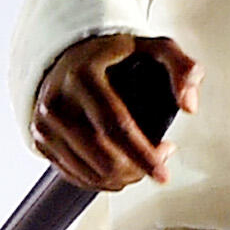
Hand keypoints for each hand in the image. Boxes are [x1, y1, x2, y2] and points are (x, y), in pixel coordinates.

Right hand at [30, 32, 198, 191]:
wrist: (68, 53)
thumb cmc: (115, 53)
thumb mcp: (153, 48)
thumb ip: (182, 67)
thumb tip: (189, 106)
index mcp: (83, 76)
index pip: (115, 126)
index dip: (143, 154)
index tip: (163, 174)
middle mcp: (57, 102)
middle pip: (101, 156)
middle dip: (136, 170)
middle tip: (159, 163)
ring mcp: (44, 123)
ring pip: (87, 171)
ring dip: (121, 179)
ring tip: (142, 166)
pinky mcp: (40, 140)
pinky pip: (72, 175)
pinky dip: (100, 181)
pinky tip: (120, 171)